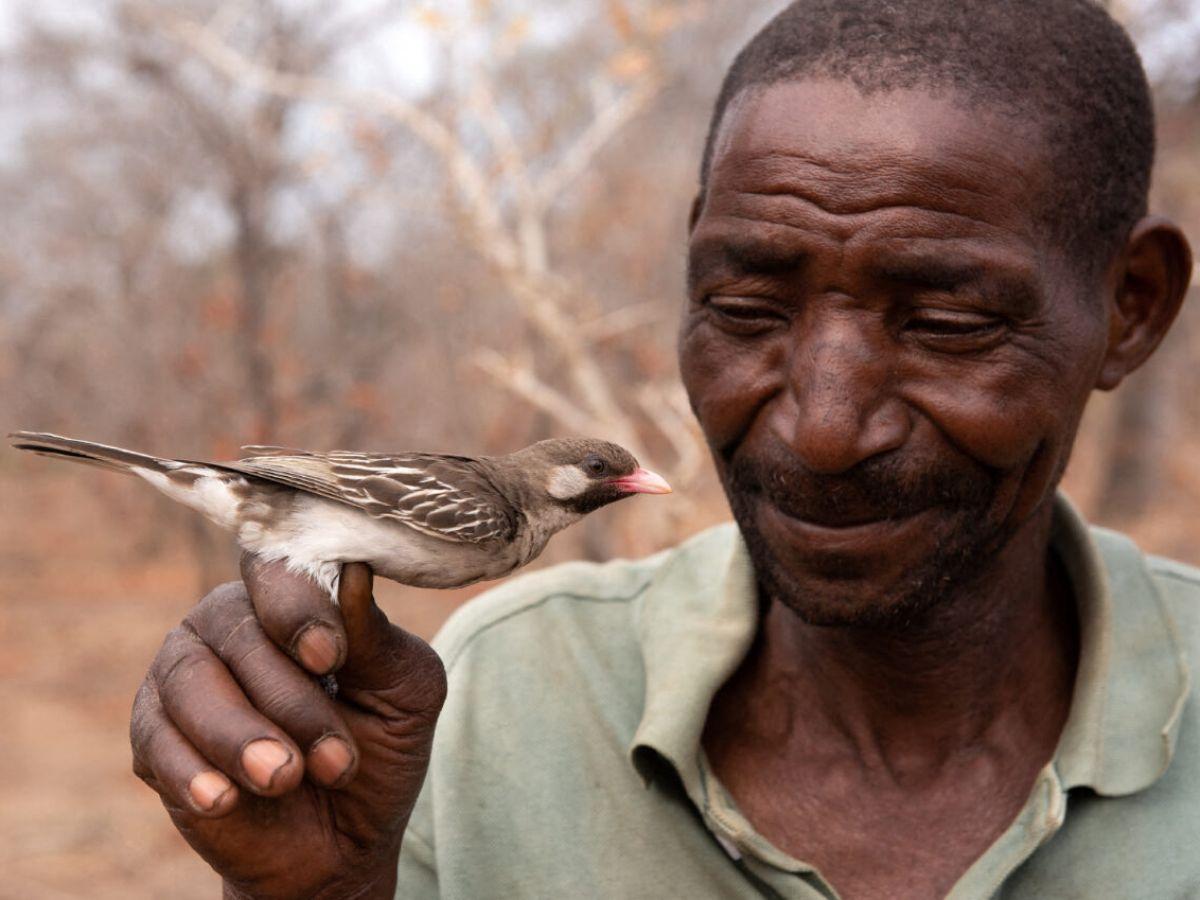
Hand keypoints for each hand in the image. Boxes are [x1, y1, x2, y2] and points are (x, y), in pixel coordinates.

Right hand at [130, 557, 446, 898]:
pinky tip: (226, 798)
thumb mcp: (404, 693)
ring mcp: (184, 674)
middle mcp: (231, 621)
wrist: (343, 841)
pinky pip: (157, 740)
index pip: (279, 570)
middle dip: (291, 700)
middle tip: (335, 761)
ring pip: (190, 682)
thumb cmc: (379, 746)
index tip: (330, 659)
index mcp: (293, 596)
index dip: (299, 609)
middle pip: (239, 631)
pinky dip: (192, 771)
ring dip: (240, 735)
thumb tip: (355, 572)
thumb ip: (375, 638)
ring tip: (285, 779)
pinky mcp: (154, 736)